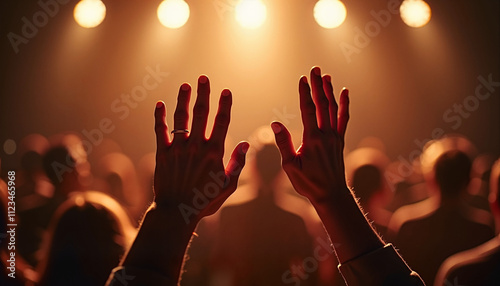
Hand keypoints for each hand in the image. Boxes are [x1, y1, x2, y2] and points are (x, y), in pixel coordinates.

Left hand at [154, 75, 248, 223]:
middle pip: (201, 113)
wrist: (177, 211)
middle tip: (203, 78)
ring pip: (180, 117)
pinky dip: (159, 117)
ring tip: (185, 85)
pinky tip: (159, 104)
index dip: (225, 104)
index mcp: (214, 152)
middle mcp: (196, 145)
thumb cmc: (205, 201)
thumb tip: (246, 144)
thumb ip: (237, 164)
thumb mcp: (227, 185)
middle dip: (203, 93)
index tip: (226, 91)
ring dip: (183, 99)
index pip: (222, 121)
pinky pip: (160, 130)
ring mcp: (178, 147)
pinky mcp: (163, 153)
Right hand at [271, 66, 348, 204]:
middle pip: (322, 104)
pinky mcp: (340, 140)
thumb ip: (284, 143)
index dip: (304, 92)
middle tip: (315, 69)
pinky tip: (345, 93)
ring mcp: (335, 136)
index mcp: (312, 139)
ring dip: (329, 91)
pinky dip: (345, 104)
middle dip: (318, 85)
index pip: (308, 109)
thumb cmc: (308, 182)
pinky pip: (344, 118)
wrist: (331, 194)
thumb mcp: (290, 166)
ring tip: (326, 76)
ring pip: (333, 108)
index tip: (302, 79)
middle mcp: (326, 134)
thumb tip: (275, 123)